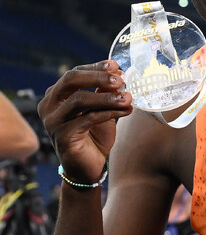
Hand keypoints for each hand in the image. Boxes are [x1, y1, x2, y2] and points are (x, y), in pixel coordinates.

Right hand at [38, 61, 132, 182]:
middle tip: (120, 79)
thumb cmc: (94, 137)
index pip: (74, 74)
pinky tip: (126, 111)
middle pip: (71, 80)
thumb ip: (105, 93)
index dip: (95, 68)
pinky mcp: (62, 136)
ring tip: (127, 98)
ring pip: (79, 99)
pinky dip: (109, 113)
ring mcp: (53, 121)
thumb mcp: (102, 110)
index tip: (116, 66)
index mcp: (56, 95)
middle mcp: (49, 105)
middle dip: (97, 77)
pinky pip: (88, 118)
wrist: (88, 169)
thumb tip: (117, 73)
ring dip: (107, 97)